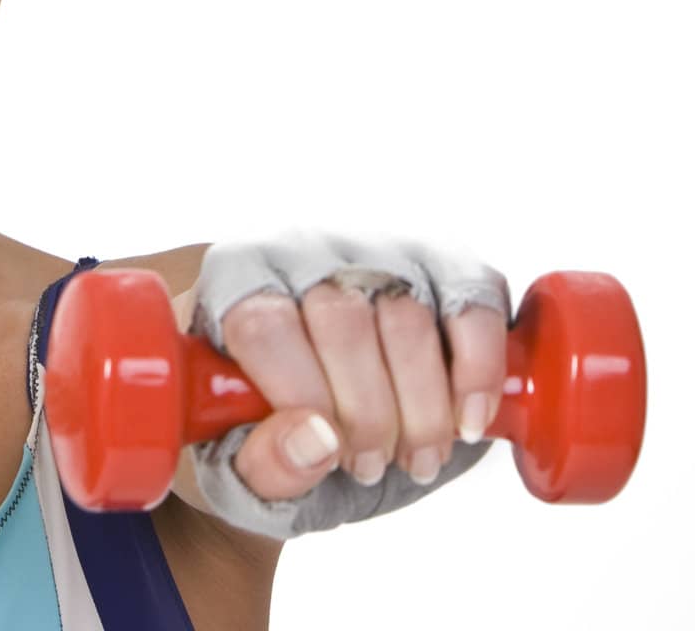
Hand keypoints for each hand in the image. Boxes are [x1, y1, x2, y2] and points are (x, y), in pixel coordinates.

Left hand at [205, 264, 507, 501]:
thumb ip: (262, 462)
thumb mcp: (239, 460)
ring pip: (410, 316)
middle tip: (370, 466)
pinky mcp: (441, 260)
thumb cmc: (260, 422)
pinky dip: (478, 371)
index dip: (302, 395)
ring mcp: (374, 245)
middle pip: (342, 319)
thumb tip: (318, 441)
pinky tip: (467, 422)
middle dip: (368, 415)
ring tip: (414, 458)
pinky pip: (473, 300)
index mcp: (234, 280)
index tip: (329, 451)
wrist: (313, 389)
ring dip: (424, 408)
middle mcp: (300, 248)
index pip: (263, 322)